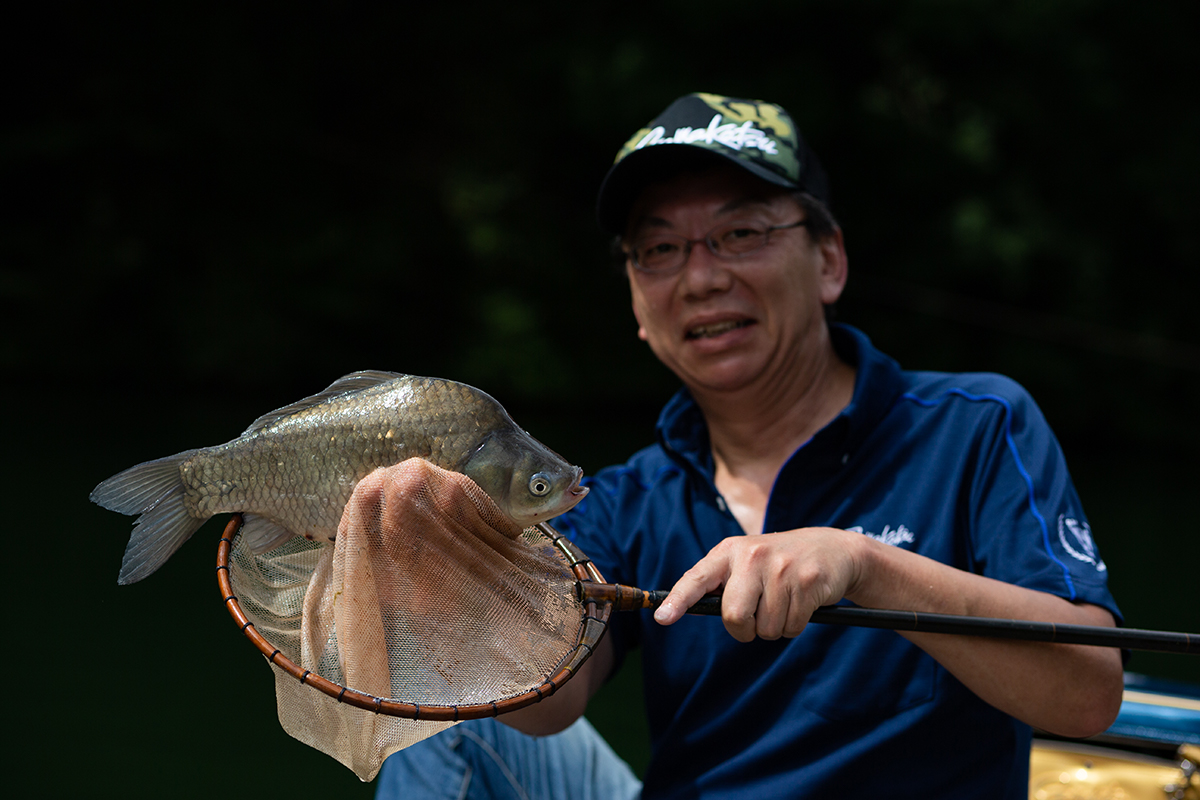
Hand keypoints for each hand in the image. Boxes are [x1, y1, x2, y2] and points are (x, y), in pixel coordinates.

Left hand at [653, 527, 865, 641]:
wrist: (832, 549)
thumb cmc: (779, 564)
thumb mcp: (747, 562)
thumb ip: (723, 583)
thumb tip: (693, 609)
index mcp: (729, 552)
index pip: (696, 578)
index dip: (677, 600)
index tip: (662, 618)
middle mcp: (752, 556)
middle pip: (734, 616)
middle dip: (745, 629)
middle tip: (756, 618)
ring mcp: (781, 568)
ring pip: (766, 629)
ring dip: (774, 627)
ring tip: (784, 602)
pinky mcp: (807, 582)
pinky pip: (791, 628)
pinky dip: (794, 626)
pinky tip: (801, 603)